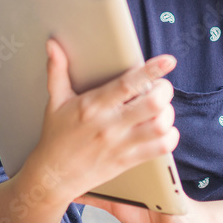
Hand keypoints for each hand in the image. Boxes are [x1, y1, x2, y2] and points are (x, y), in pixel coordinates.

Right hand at [15, 39, 179, 212]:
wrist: (52, 177)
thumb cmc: (56, 137)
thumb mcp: (55, 102)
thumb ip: (57, 70)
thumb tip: (53, 45)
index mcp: (93, 106)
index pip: (127, 84)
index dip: (151, 71)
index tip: (168, 61)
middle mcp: (109, 125)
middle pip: (152, 104)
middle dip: (164, 90)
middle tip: (161, 86)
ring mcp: (120, 145)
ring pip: (160, 126)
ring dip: (168, 113)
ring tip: (162, 107)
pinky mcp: (128, 161)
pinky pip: (161, 149)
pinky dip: (170, 137)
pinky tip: (163, 129)